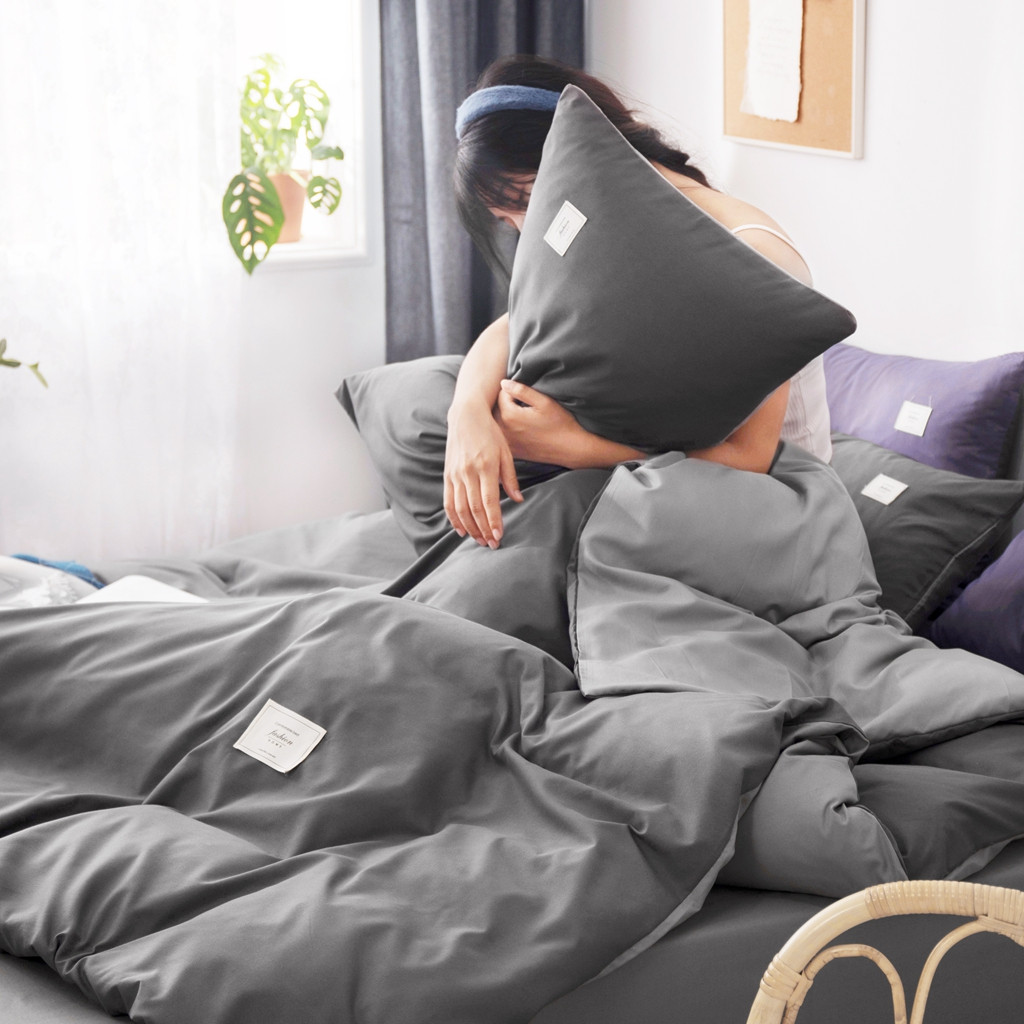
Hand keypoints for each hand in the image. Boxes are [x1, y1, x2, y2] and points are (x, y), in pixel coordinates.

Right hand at [444, 399, 522, 547]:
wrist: (466, 415)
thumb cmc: (490, 433)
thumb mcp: (506, 452)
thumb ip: (510, 477)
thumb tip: (518, 500)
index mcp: (486, 466)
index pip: (489, 501)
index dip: (493, 521)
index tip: (499, 536)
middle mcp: (468, 472)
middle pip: (474, 509)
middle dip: (483, 530)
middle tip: (492, 544)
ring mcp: (455, 474)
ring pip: (460, 509)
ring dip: (470, 528)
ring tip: (479, 540)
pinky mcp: (447, 475)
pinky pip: (448, 502)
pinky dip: (454, 518)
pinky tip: (461, 530)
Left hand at [494, 379, 590, 465]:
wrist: (571, 449)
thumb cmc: (560, 423)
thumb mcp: (544, 402)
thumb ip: (521, 390)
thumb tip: (503, 383)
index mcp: (510, 416)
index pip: (500, 395)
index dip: (511, 390)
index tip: (521, 392)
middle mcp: (504, 431)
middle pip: (494, 410)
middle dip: (504, 403)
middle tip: (520, 402)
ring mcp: (507, 443)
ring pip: (496, 424)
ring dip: (504, 417)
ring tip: (521, 414)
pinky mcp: (513, 452)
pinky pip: (502, 438)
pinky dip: (507, 431)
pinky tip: (521, 430)